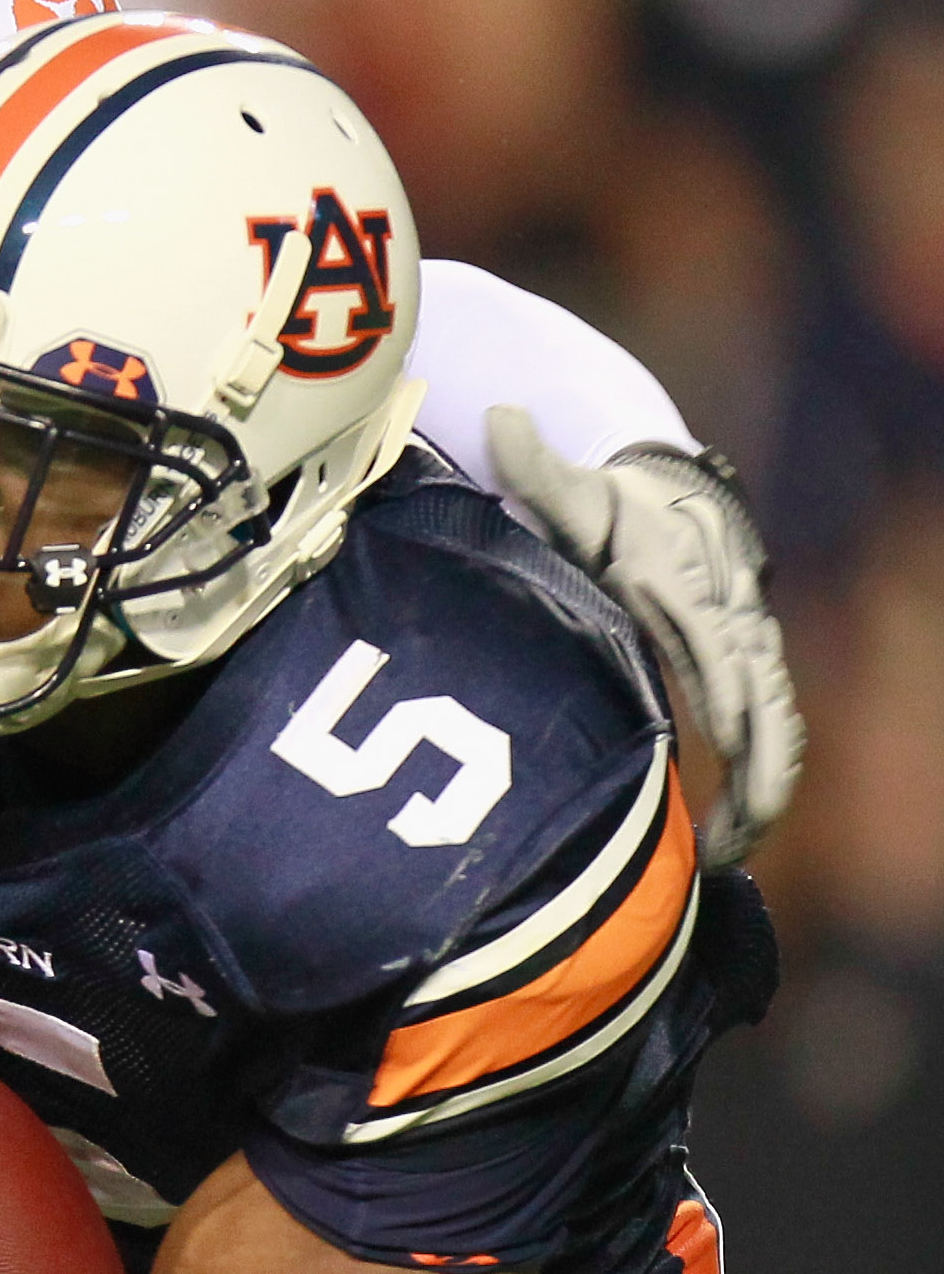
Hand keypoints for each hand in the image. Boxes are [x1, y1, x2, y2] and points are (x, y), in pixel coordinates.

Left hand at [484, 410, 804, 865]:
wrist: (664, 498)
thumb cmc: (609, 504)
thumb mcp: (569, 486)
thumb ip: (533, 463)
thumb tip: (499, 421)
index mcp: (685, 579)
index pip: (716, 633)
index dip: (727, 678)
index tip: (728, 727)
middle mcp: (727, 620)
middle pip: (761, 696)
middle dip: (758, 761)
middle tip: (739, 827)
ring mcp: (740, 653)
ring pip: (774, 727)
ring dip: (762, 790)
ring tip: (735, 853)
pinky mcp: (739, 679)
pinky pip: (765, 738)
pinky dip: (757, 786)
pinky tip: (734, 840)